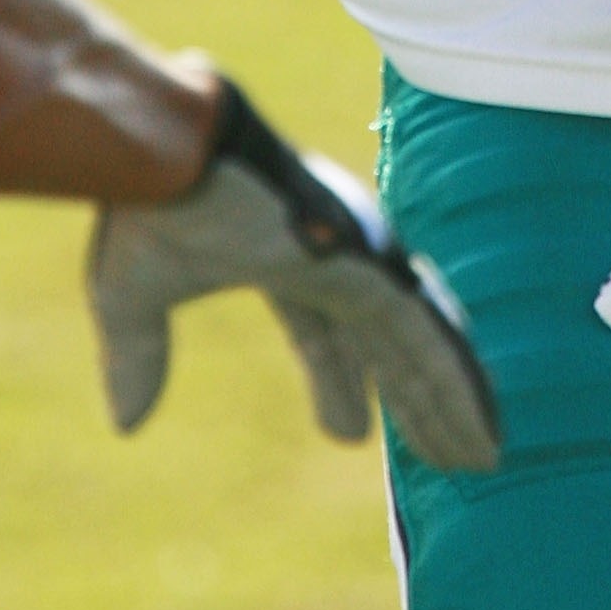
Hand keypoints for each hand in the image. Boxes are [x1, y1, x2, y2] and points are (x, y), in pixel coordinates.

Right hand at [87, 81, 498, 470]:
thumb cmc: (152, 206)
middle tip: (443, 454)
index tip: (351, 432)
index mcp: (284, 254)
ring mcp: (362, 255)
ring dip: (450, 401)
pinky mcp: (375, 262)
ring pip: (422, 344)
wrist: (172, 151)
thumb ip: (139, 355)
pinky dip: (458, 383)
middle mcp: (335, 252)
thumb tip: (129, 424)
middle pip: (388, 341)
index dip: (338, 380)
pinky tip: (479, 428)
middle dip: (415, 398)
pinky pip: (429, 336)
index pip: (326, 330)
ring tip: (481, 458)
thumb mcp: (134, 299)